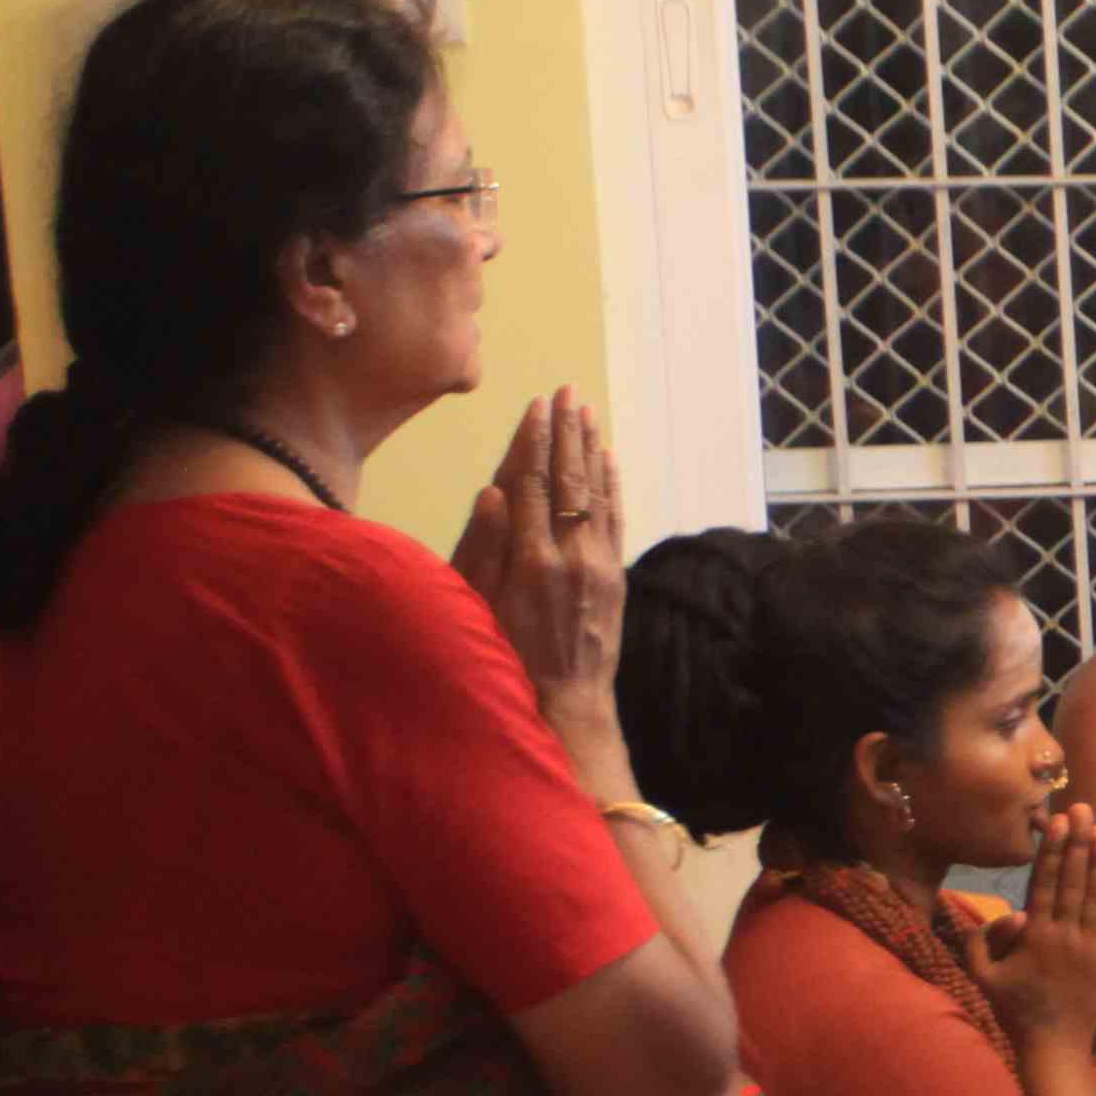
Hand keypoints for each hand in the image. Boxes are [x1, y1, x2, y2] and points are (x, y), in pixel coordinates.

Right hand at [452, 390, 628, 731]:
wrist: (566, 703)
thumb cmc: (507, 657)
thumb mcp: (480, 605)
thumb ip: (484, 546)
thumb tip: (492, 490)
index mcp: (530, 558)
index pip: (531, 483)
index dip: (533, 440)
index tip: (536, 405)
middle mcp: (570, 555)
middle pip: (567, 479)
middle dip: (566, 433)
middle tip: (567, 392)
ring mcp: (599, 565)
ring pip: (595, 493)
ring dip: (591, 449)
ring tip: (587, 411)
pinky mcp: (616, 577)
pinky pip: (616, 520)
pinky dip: (612, 486)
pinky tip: (609, 460)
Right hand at [965, 805, 1095, 1051]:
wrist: (1054, 1048)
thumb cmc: (1013, 1012)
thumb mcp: (982, 977)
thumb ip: (981, 941)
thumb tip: (1010, 912)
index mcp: (1035, 936)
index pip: (1044, 883)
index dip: (1052, 850)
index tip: (1057, 821)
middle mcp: (1066, 936)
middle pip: (1073, 880)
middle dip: (1078, 842)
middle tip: (1084, 809)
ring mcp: (1091, 948)